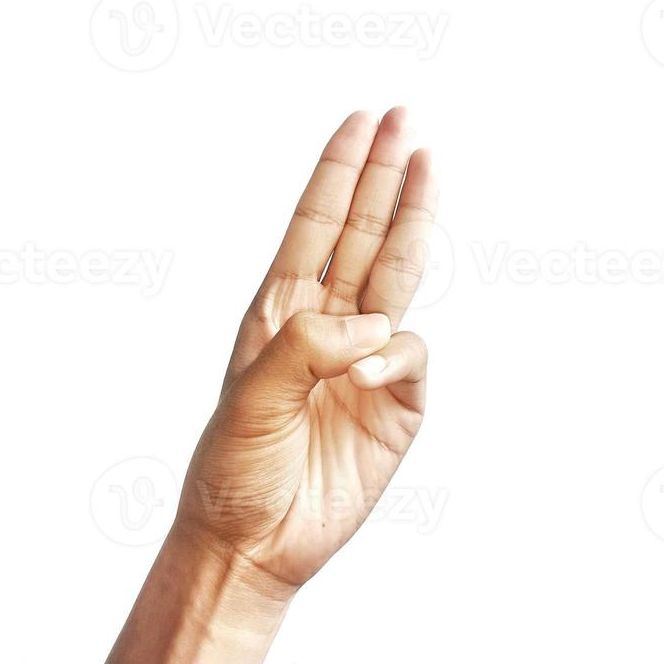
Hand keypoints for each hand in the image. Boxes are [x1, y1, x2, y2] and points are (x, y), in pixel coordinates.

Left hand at [177, 107, 436, 592]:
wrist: (256, 544)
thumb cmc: (235, 469)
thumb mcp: (249, 399)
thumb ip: (305, 348)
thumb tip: (372, 325)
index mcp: (282, 313)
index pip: (315, 227)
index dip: (337, 173)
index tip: (358, 123)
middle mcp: (329, 327)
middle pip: (362, 235)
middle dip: (382, 176)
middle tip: (403, 119)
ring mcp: (367, 362)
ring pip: (397, 276)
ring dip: (413, 221)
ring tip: (428, 165)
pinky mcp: (399, 405)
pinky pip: (411, 359)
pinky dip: (395, 356)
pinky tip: (371, 369)